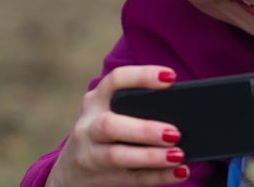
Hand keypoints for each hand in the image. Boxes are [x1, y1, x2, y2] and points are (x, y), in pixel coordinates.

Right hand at [46, 66, 189, 185]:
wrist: (70, 172)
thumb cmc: (104, 131)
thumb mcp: (109, 111)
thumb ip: (136, 105)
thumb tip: (183, 107)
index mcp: (95, 100)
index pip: (115, 80)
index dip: (142, 76)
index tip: (171, 77)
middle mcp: (88, 125)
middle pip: (110, 125)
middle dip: (144, 130)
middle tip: (175, 132)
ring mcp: (90, 154)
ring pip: (117, 156)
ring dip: (150, 156)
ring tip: (178, 155)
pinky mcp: (101, 178)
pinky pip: (132, 179)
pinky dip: (158, 176)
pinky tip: (179, 171)